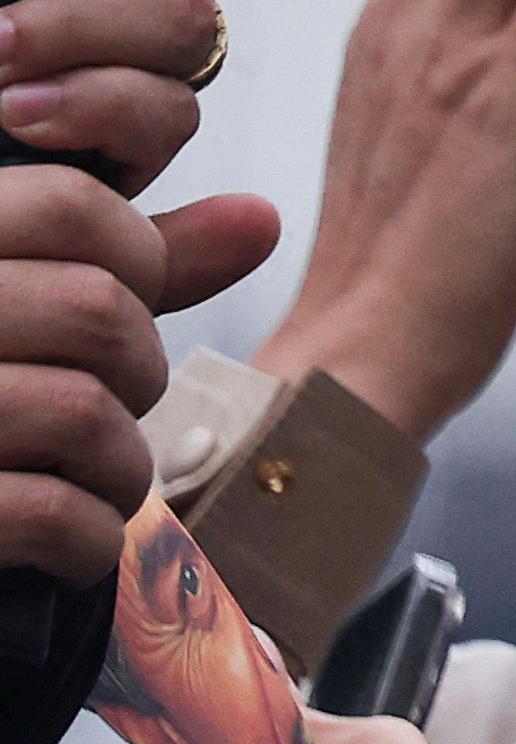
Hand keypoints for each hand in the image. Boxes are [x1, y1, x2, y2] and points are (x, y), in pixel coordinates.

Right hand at [0, 156, 235, 573]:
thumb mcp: (27, 306)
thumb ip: (130, 261)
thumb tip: (259, 219)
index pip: (68, 202)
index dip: (138, 250)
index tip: (131, 281)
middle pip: (98, 309)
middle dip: (139, 367)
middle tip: (112, 400)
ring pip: (86, 412)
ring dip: (122, 467)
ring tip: (97, 481)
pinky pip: (48, 513)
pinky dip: (87, 537)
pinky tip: (73, 541)